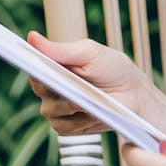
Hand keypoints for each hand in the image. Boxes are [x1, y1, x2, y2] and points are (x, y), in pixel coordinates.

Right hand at [27, 32, 151, 135]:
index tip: (40, 67)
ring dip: (72, 105)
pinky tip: (93, 114)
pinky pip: (64, 127)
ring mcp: (57, 109)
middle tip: (77, 84)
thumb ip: (61, 49)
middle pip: (40, 89)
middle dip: (59, 87)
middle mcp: (50, 88)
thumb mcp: (89, 53)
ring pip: (51, 110)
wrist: (134, 94)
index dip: (34, 67)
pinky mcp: (67, 127)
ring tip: (92, 99)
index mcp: (53, 66)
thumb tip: (31, 37)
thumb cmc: (112, 69)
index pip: (33, 66)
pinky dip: (79, 121)